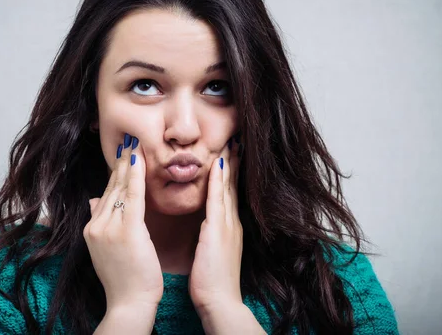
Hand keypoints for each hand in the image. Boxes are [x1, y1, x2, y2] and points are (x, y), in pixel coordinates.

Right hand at [83, 133, 163, 313]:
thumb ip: (100, 223)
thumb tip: (94, 200)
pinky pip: (133, 197)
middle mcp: (96, 224)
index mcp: (92, 228)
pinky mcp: (126, 231)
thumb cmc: (124, 279)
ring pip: (121, 188)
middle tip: (129, 140)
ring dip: (128, 163)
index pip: (106, 193)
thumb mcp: (105, 248)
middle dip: (121, 163)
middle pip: (112, 187)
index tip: (122, 155)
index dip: (115, 173)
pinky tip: (140, 160)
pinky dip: (136, 176)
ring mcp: (109, 227)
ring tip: (134, 143)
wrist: (128, 304)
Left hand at [189, 136, 243, 316]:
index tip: (228, 154)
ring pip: (226, 187)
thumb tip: (207, 227)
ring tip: (230, 143)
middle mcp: (231, 222)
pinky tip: (217, 165)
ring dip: (228, 164)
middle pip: (231, 185)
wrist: (220, 302)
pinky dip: (217, 182)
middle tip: (234, 140)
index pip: (227, 193)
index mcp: (228, 227)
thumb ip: (211, 237)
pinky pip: (217, 201)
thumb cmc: (212, 282)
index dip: (229, 173)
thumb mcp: (212, 253)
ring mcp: (227, 226)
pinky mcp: (219, 232)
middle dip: (233, 162)